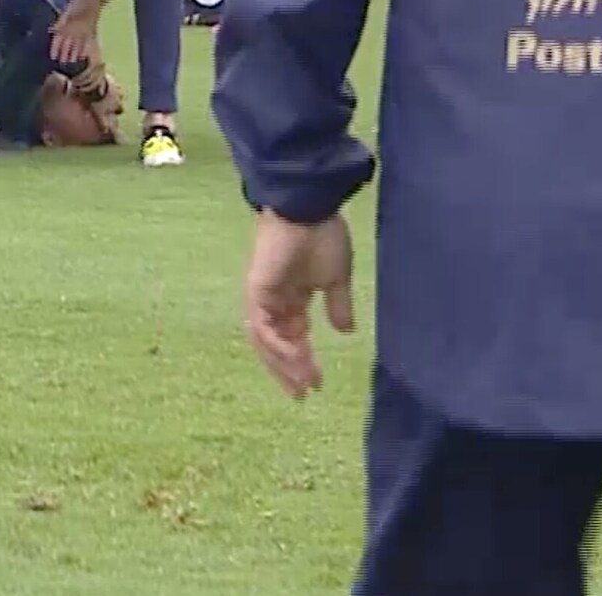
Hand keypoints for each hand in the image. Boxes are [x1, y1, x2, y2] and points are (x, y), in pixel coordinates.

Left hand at [50, 0, 105, 62]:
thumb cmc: (80, 0)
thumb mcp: (67, 9)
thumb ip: (60, 21)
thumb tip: (52, 31)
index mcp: (69, 23)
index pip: (60, 38)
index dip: (56, 48)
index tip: (53, 56)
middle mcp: (77, 29)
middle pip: (69, 44)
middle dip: (65, 54)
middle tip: (62, 63)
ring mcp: (86, 30)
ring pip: (79, 45)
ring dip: (75, 54)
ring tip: (72, 62)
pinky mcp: (92, 30)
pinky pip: (89, 42)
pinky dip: (86, 49)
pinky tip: (84, 56)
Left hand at [244, 211, 355, 399]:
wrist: (310, 208)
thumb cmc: (323, 236)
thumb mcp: (336, 278)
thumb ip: (338, 306)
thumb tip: (345, 332)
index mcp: (292, 298)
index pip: (292, 338)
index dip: (303, 362)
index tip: (317, 384)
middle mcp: (274, 301)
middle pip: (274, 345)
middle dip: (288, 371)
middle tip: (304, 394)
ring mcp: (262, 296)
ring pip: (266, 341)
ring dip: (284, 364)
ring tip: (303, 382)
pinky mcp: (256, 290)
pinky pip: (262, 326)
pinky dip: (277, 345)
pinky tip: (296, 357)